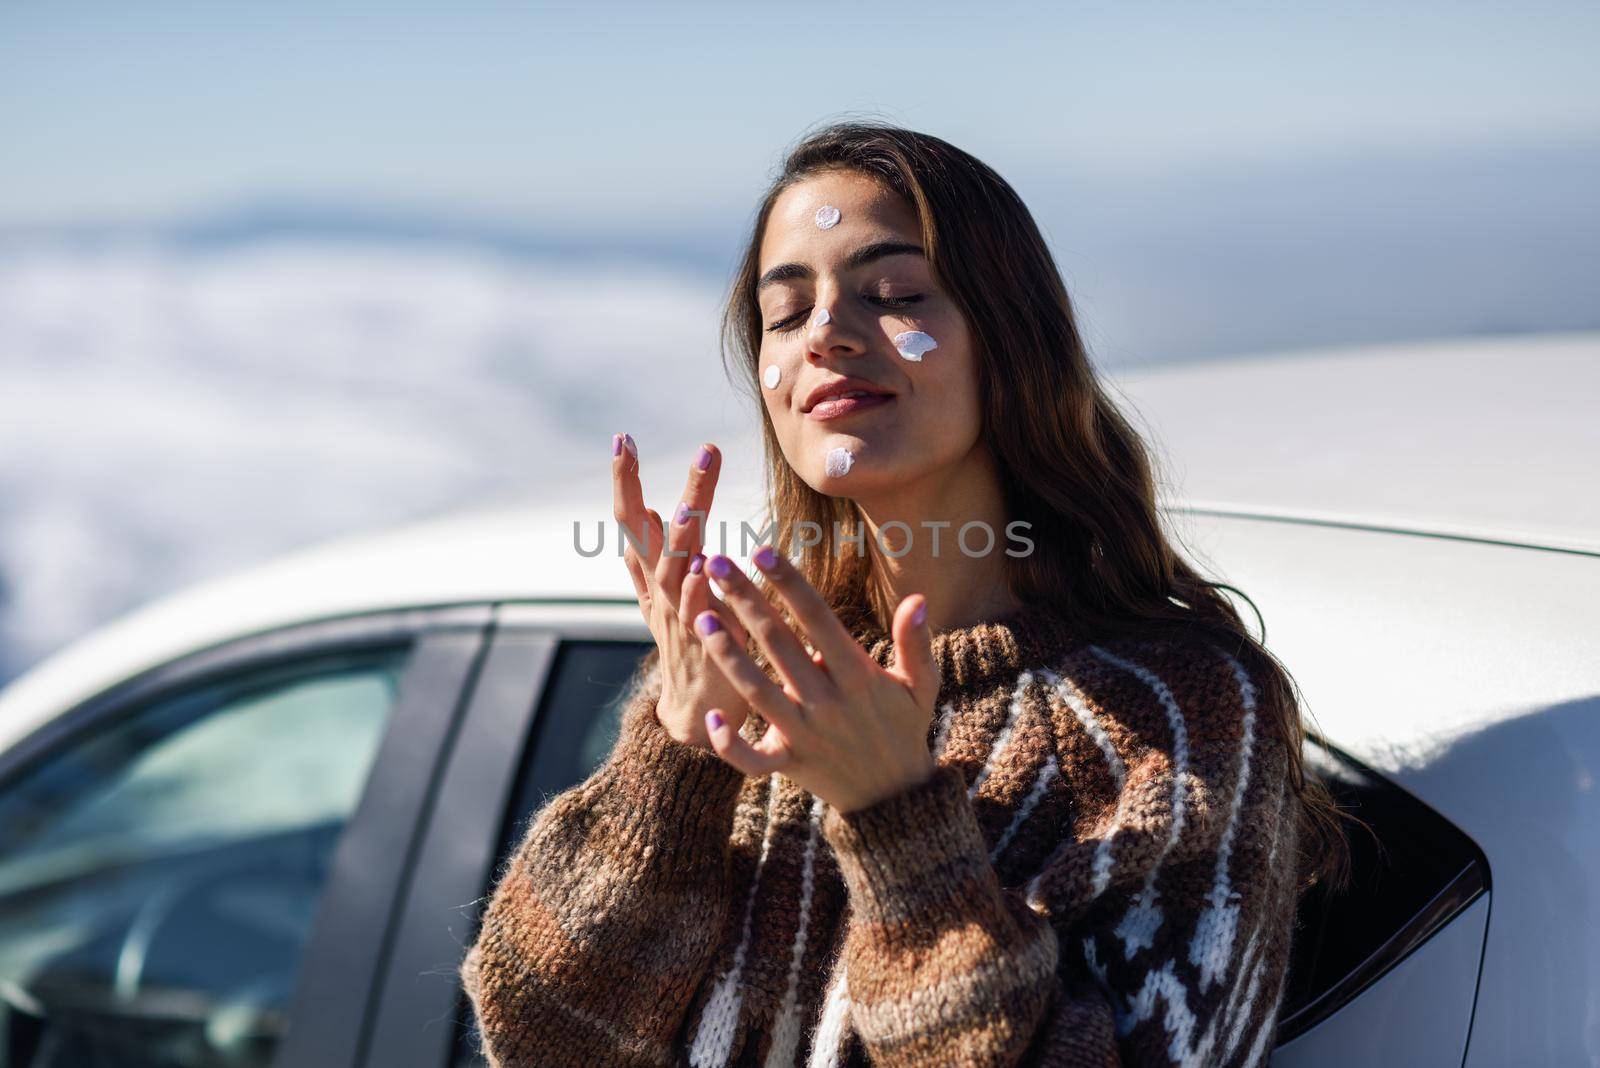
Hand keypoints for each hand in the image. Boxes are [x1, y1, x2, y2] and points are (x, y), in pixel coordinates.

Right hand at [612, 433, 751, 749]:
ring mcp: (680, 620)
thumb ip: (656, 555)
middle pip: (653, 537)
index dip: (625, 482)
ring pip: (675, 573)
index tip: (622, 438)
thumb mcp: (664, 596)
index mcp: (653, 577)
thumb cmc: (689, 644)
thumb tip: (649, 506)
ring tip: (684, 508)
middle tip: (696, 451)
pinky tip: (705, 570)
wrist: (698, 713)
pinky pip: (702, 617)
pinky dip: (700, 594)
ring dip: (679, 540)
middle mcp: (661, 594)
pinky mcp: (706, 647)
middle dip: (667, 494)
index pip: (632, 522)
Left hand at [689, 544, 939, 812]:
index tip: (762, 551)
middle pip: (779, 644)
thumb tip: (917, 599)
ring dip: (727, 655)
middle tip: (715, 564)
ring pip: (757, 691)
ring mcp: (804, 735)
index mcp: (858, 675)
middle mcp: (827, 702)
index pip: (818, 619)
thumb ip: (916, 642)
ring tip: (702, 617)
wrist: (895, 797)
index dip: (790, 583)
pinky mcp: (788, 764)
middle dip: (746, 601)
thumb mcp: (923, 685)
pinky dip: (731, 745)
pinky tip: (712, 719)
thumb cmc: (905, 727)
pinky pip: (753, 759)